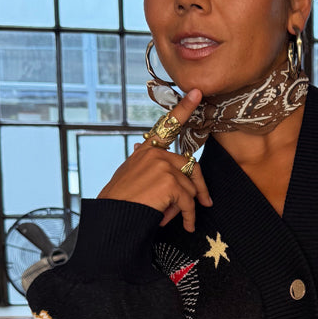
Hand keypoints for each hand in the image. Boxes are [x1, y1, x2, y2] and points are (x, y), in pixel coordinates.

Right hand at [98, 89, 211, 232]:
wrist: (112, 218)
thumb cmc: (120, 200)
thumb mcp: (128, 174)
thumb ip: (141, 161)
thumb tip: (140, 146)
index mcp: (147, 150)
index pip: (168, 126)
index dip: (184, 108)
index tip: (196, 93)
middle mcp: (155, 153)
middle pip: (191, 166)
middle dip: (199, 187)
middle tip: (205, 202)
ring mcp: (163, 166)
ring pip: (190, 188)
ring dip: (184, 207)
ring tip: (170, 218)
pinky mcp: (169, 182)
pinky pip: (189, 201)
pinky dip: (188, 216)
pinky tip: (185, 225)